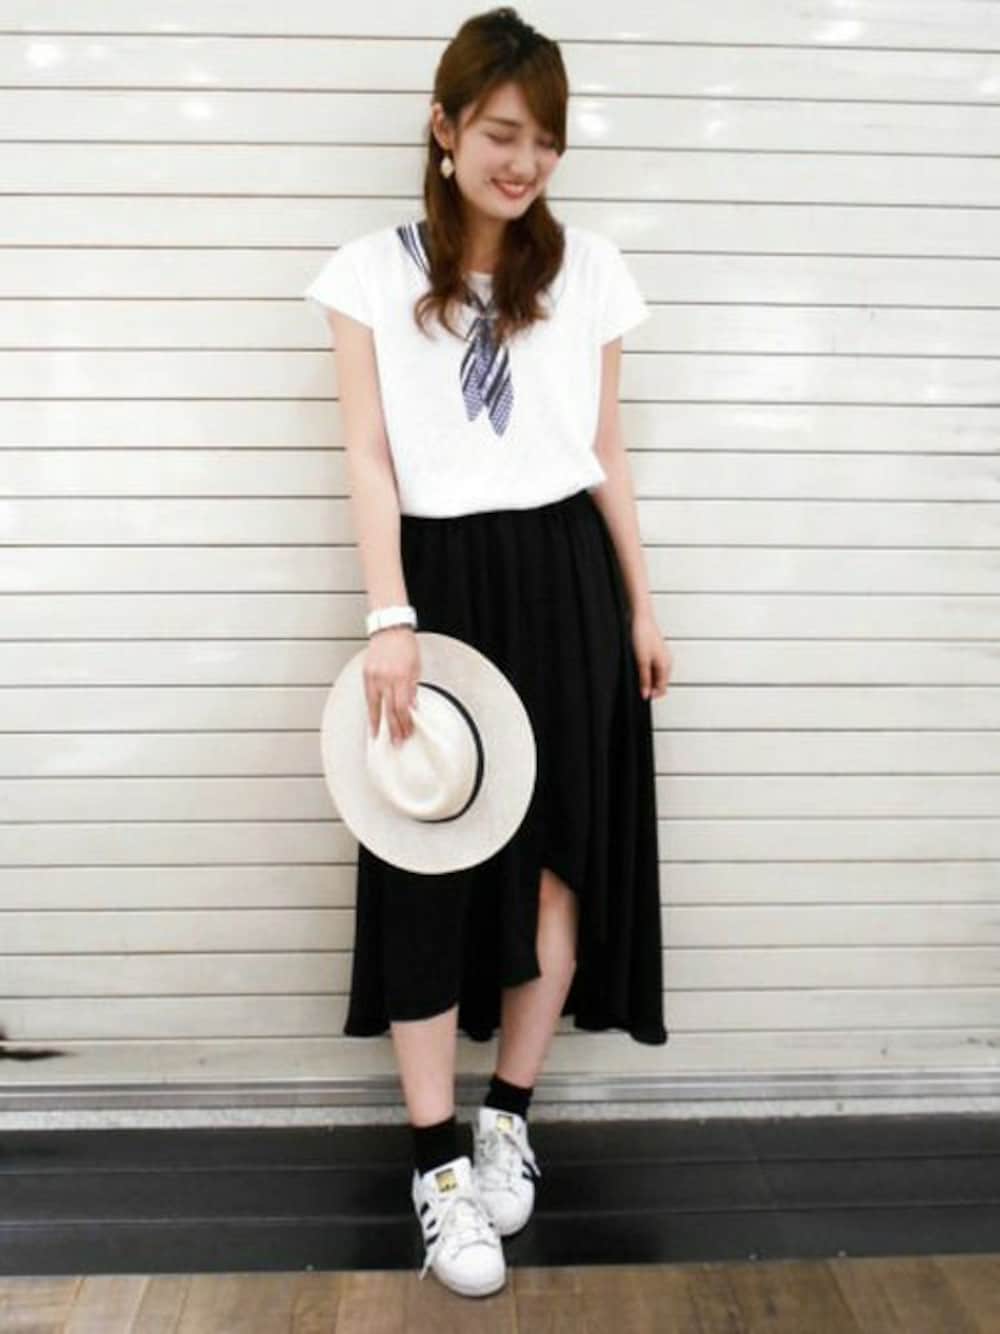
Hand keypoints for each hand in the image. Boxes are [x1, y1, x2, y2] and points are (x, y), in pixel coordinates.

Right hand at [363, 626, 420, 745]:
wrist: (389, 628)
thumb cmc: (405, 645)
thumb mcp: (417, 667)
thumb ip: (414, 688)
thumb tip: (412, 707)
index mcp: (401, 676)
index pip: (403, 707)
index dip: (405, 723)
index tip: (408, 732)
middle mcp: (386, 678)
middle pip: (389, 710)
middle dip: (393, 728)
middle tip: (396, 742)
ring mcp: (374, 676)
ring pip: (375, 706)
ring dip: (378, 723)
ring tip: (378, 737)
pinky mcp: (366, 674)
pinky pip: (368, 697)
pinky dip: (371, 710)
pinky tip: (372, 719)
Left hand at [630, 608, 672, 700]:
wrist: (641, 618)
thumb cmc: (642, 635)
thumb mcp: (641, 661)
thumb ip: (644, 679)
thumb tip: (646, 694)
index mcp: (666, 665)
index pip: (662, 687)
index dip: (653, 695)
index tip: (642, 697)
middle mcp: (667, 661)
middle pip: (661, 682)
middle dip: (652, 688)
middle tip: (639, 691)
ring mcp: (662, 656)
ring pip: (658, 675)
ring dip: (650, 680)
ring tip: (639, 681)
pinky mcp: (656, 651)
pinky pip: (655, 667)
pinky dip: (649, 672)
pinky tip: (640, 669)